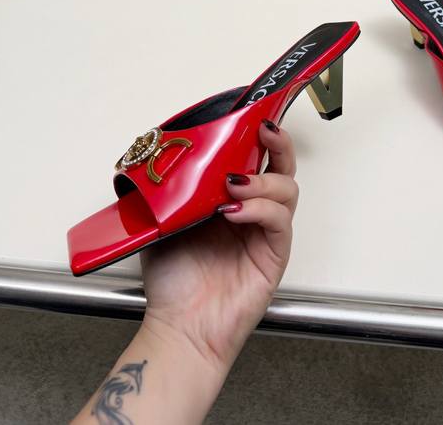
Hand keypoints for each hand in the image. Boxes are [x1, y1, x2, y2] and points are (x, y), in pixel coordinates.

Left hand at [139, 120, 297, 370]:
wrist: (180, 327)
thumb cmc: (173, 281)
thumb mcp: (161, 222)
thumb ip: (166, 190)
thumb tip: (155, 154)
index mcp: (230, 198)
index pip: (254, 158)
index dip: (258, 136)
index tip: (252, 116)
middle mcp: (253, 211)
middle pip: (282, 167)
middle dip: (278, 143)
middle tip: (263, 131)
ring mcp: (266, 232)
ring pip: (286, 189)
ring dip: (262, 179)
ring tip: (233, 184)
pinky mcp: (274, 254)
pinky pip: (278, 221)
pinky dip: (259, 209)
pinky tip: (235, 211)